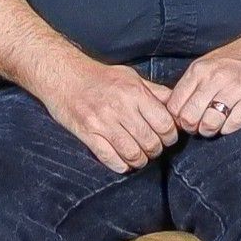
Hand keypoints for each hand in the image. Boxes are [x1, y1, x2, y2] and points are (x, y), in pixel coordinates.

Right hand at [42, 58, 180, 174]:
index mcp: (134, 92)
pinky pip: (108, 157)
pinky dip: (120, 165)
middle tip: (154, 149)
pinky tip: (124, 163)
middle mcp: (120, 107)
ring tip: (140, 157)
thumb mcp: (132, 77)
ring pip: (131, 153)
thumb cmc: (100, 76)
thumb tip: (177, 106)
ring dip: (139, 160)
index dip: (170, 136)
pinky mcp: (86, 132)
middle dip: (156, 150)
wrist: (63, 75)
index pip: (164, 123)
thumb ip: (155, 92)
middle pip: (150, 141)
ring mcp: (102, 121)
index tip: (167, 138)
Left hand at [166, 26, 240, 136]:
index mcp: (200, 70)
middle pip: (189, 117)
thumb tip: (176, 110)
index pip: (175, 104)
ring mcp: (235, 88)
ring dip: (210, 130)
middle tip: (199, 126)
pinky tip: (230, 123)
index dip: (177, 118)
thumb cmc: (238, 58)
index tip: (186, 119)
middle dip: (192, 127)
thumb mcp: (208, 63)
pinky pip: (234, 124)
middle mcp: (215, 78)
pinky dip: (229, 129)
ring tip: (215, 126)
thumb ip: (192, 84)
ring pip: (209, 123)